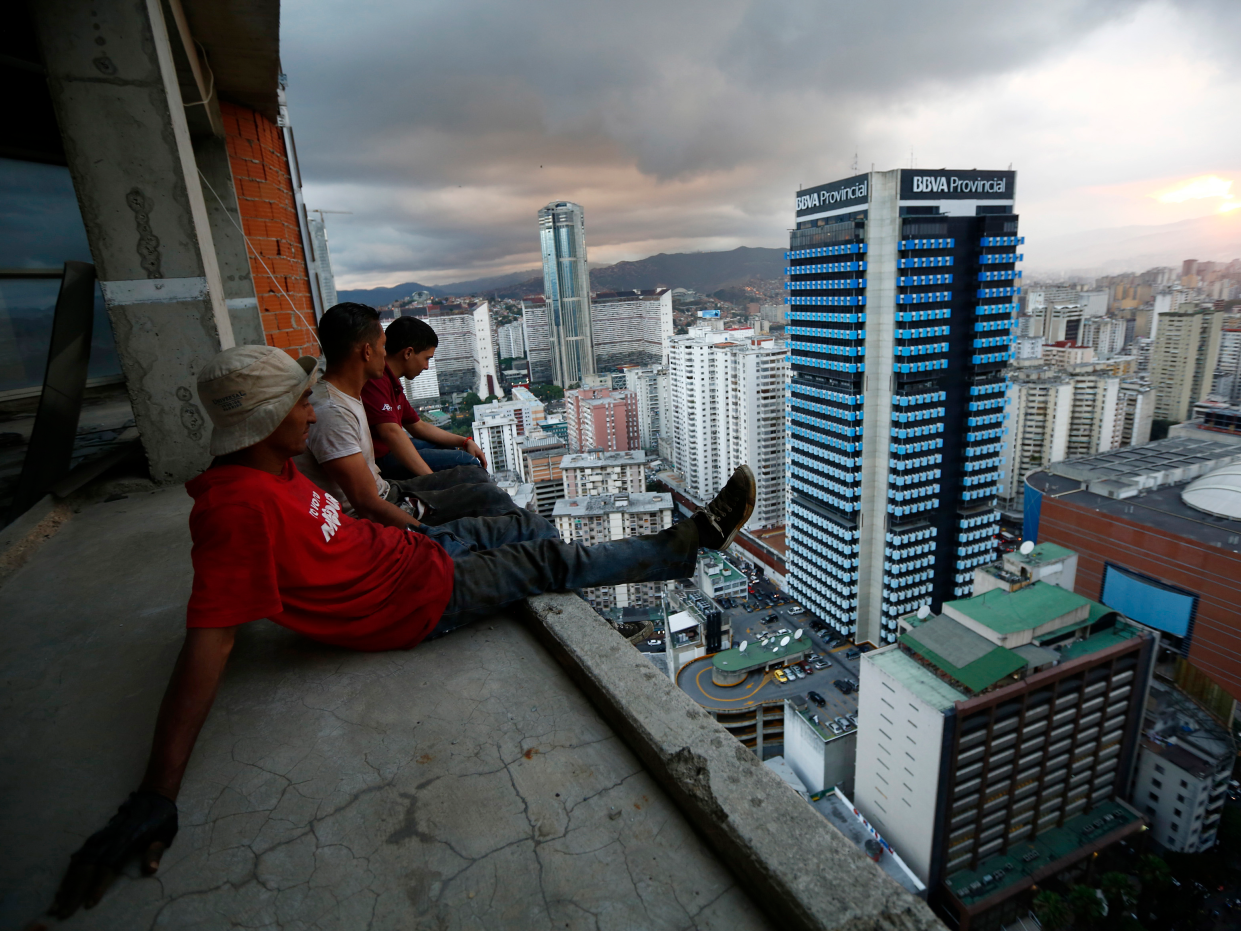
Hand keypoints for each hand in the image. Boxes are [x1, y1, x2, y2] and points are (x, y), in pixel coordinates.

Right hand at [50, 790, 177, 917]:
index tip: (90, 902)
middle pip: (88, 866)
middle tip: (63, 912)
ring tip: (56, 904)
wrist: (153, 796)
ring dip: (67, 884)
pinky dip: (69, 873)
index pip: (109, 865)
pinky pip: (80, 856)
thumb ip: (155, 851)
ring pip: (79, 862)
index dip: (99, 884)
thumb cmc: (162, 817)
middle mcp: (110, 838)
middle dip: (74, 891)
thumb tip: (151, 869)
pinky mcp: (98, 837)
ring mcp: (101, 836)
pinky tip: (62, 887)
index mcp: (128, 838)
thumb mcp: (165, 833)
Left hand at [463, 438, 486, 469]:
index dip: (484, 467)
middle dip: (484, 467)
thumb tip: (473, 465)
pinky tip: (478, 467)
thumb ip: (473, 459)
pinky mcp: (478, 455)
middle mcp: (482, 455)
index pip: (484, 463)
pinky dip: (480, 464)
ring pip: (482, 462)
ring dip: (482, 466)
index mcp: (481, 455)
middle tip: (482, 473)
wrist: (468, 443)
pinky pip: (480, 461)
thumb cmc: (470, 447)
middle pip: (484, 463)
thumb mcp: (471, 454)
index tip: (483, 472)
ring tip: (480, 471)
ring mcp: (480, 455)